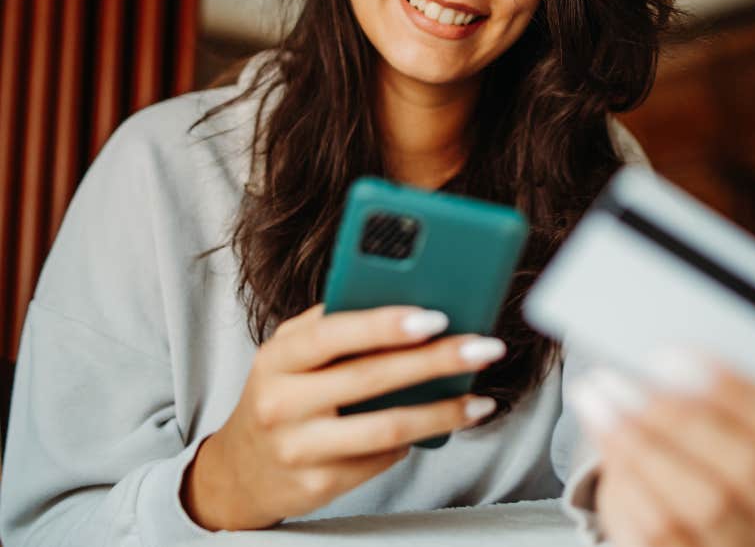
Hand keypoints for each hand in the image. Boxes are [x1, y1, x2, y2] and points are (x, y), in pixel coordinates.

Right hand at [181, 302, 504, 529]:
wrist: (241, 469)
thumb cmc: (280, 392)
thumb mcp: (290, 351)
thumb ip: (333, 325)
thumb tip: (403, 300)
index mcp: (279, 357)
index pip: (333, 333)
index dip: (385, 324)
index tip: (435, 317)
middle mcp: (283, 402)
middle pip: (371, 378)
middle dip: (436, 361)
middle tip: (482, 349)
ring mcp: (299, 449)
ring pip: (386, 428)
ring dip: (442, 412)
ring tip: (479, 400)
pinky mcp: (319, 486)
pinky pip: (381, 459)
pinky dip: (416, 439)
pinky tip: (439, 424)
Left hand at [569, 355, 754, 546]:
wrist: (669, 491)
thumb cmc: (696, 432)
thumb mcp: (707, 399)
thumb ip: (696, 378)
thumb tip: (655, 353)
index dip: (735, 390)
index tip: (669, 355)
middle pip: (748, 467)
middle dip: (676, 416)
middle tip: (618, 378)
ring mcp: (744, 543)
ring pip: (705, 504)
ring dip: (640, 444)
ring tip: (596, 400)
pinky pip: (662, 532)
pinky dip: (626, 479)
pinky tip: (601, 436)